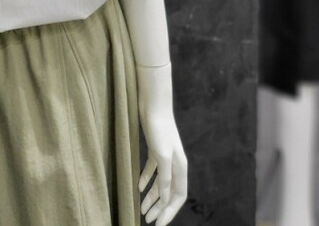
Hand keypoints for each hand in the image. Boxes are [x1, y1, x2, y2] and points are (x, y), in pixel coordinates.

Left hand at [136, 64, 187, 224]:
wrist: (153, 103)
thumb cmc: (159, 128)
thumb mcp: (162, 155)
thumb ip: (165, 178)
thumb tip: (166, 198)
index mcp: (180, 167)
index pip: (178, 196)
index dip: (169, 211)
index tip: (159, 224)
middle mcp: (174, 164)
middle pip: (169, 193)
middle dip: (160, 208)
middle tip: (147, 220)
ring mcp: (164, 156)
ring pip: (159, 183)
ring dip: (151, 197)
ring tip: (141, 209)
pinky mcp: (154, 149)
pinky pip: (151, 170)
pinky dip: (145, 180)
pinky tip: (138, 187)